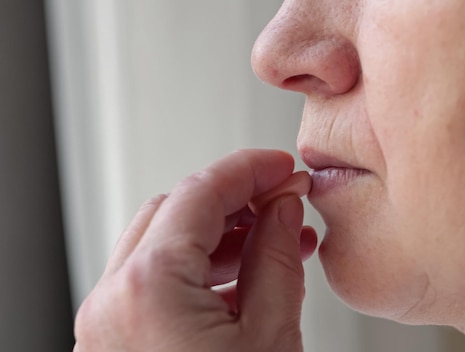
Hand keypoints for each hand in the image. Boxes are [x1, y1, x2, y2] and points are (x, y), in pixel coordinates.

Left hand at [73, 149, 317, 351]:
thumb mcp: (271, 335)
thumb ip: (277, 259)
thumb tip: (282, 210)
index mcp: (149, 289)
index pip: (200, 193)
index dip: (249, 170)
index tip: (282, 167)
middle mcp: (112, 302)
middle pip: (175, 211)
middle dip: (234, 201)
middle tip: (280, 202)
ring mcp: (107, 325)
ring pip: (162, 247)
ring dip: (219, 236)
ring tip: (273, 242)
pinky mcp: (114, 343)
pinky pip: (154, 285)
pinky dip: (198, 271)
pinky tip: (243, 276)